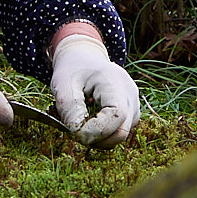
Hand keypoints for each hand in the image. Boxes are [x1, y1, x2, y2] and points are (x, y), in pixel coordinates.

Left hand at [50, 30, 139, 146]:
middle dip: (97, 139)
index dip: (96, 131)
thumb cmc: (73, 69)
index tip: (75, 132)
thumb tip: (77, 132)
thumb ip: (68, 107)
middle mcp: (130, 94)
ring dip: (100, 139)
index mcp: (115, 81)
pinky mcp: (131, 113)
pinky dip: (104, 135)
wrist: (84, 58)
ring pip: (122, 135)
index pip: (117, 115)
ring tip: (82, 125)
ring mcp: (134, 104)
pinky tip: (91, 123)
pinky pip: (120, 132)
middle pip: (122, 131)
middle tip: (75, 133)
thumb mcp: (62, 83)